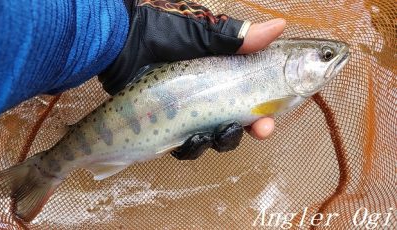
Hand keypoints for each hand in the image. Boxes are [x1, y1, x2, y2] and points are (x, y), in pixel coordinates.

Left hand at [100, 0, 285, 139]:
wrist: (117, 43)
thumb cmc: (159, 33)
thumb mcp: (201, 34)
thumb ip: (236, 38)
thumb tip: (279, 26)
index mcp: (217, 76)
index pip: (246, 99)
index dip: (261, 114)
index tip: (269, 121)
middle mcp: (204, 97)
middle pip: (231, 125)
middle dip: (245, 133)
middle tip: (256, 131)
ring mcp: (183, 114)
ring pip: (209, 140)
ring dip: (218, 142)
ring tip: (213, 133)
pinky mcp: (164, 126)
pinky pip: (183, 147)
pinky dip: (190, 148)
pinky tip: (190, 140)